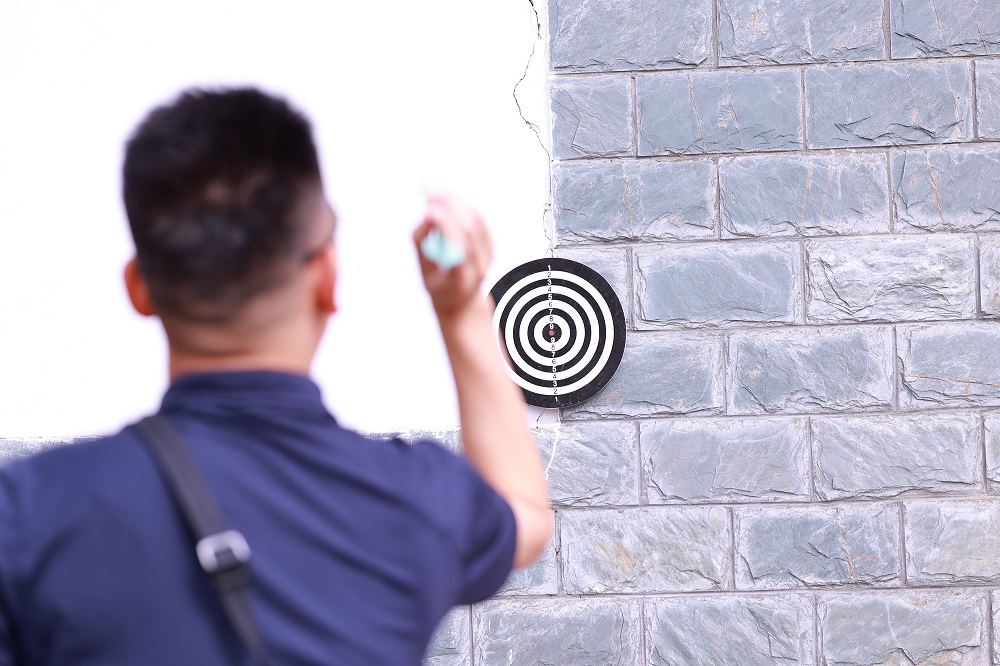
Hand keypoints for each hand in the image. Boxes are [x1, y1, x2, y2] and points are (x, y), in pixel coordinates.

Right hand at [412, 194, 493, 318]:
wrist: (461, 300)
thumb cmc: (440, 286)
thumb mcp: (425, 273)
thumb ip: (423, 246)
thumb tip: (427, 217)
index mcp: (464, 279)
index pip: (460, 248)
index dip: (446, 226)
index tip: (430, 210)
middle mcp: (481, 267)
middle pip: (471, 230)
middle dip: (451, 208)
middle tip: (432, 194)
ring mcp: (489, 256)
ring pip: (477, 221)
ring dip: (458, 204)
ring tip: (438, 194)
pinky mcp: (490, 245)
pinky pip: (480, 221)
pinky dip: (465, 208)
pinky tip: (450, 202)